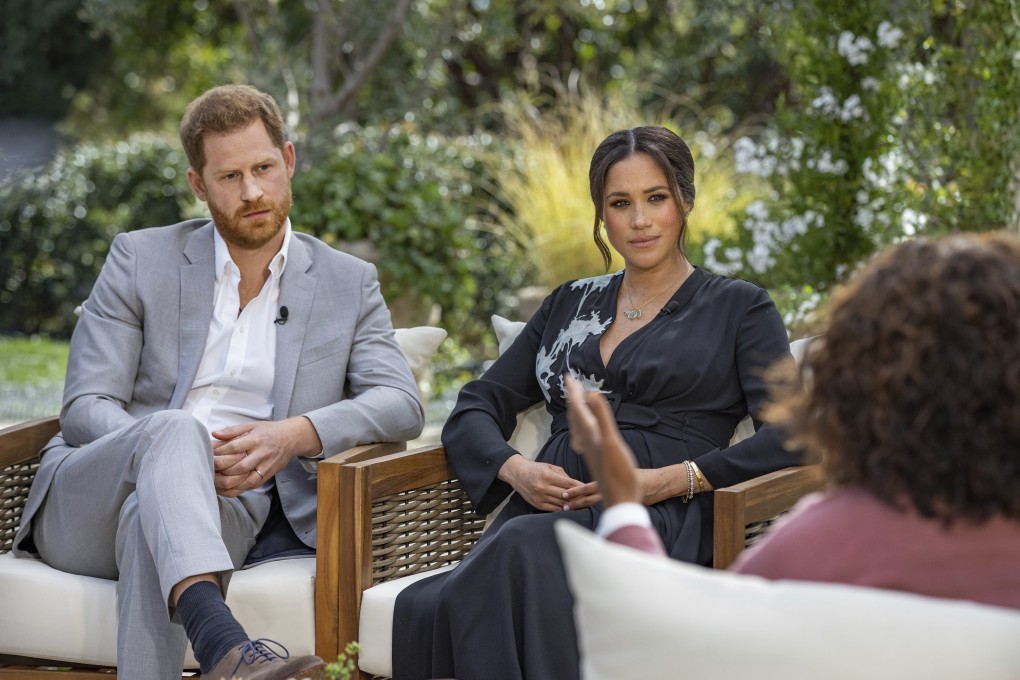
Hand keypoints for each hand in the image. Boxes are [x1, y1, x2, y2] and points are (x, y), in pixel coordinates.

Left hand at [211, 417, 321, 497]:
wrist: (291, 439)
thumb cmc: (269, 431)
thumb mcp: (251, 425)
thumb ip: (232, 431)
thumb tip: (214, 434)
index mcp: (256, 439)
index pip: (235, 447)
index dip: (220, 452)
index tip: (208, 454)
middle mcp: (262, 454)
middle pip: (239, 467)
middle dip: (221, 470)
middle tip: (207, 470)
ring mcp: (266, 467)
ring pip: (245, 480)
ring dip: (227, 483)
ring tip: (213, 482)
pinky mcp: (267, 476)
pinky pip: (250, 486)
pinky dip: (236, 490)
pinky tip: (224, 489)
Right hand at [498, 455, 583, 511]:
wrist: (517, 474)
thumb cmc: (536, 469)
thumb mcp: (550, 467)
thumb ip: (564, 476)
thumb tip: (578, 485)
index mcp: (547, 475)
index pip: (568, 484)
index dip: (580, 488)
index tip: (589, 490)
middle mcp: (542, 487)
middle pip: (565, 495)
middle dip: (578, 498)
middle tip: (589, 499)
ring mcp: (539, 497)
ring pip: (560, 504)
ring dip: (572, 505)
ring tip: (582, 505)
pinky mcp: (537, 504)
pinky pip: (554, 509)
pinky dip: (563, 508)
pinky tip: (569, 507)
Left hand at [565, 374, 641, 507]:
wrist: (621, 500)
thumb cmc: (619, 473)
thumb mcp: (611, 442)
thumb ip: (602, 418)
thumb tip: (590, 393)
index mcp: (590, 434)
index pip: (577, 408)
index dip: (573, 391)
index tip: (568, 375)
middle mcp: (587, 441)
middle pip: (575, 415)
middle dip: (573, 398)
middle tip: (570, 382)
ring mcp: (590, 450)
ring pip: (578, 426)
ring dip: (576, 411)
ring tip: (576, 401)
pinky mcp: (595, 457)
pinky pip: (584, 437)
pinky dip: (583, 426)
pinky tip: (586, 430)